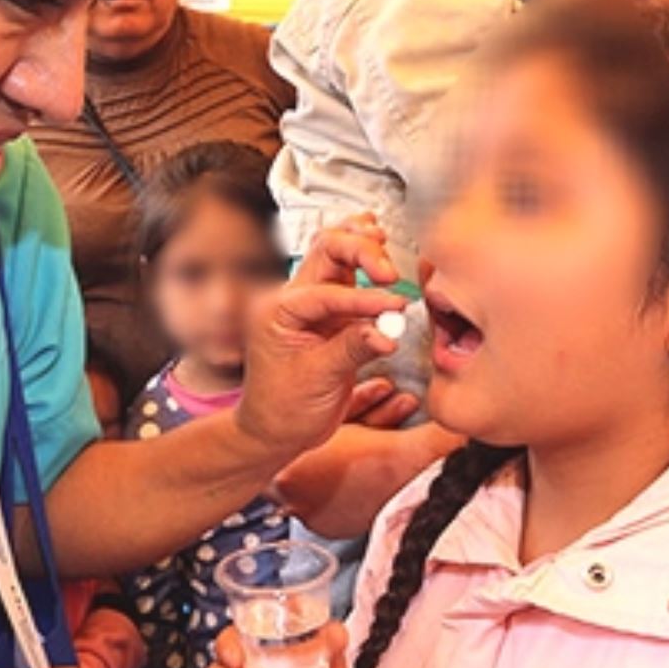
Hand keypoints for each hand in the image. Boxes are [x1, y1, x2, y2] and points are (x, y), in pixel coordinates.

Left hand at [238, 219, 408, 457]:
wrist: (275, 430)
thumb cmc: (284, 409)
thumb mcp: (318, 380)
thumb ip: (352, 349)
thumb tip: (387, 332)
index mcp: (278, 312)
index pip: (326, 294)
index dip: (364, 299)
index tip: (394, 307)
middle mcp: (293, 300)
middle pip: (327, 251)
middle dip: (360, 250)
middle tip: (389, 271)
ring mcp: (313, 305)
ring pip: (335, 254)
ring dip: (360, 245)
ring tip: (382, 237)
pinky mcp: (332, 315)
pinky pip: (348, 277)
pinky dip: (365, 261)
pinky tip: (381, 253)